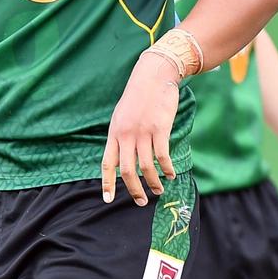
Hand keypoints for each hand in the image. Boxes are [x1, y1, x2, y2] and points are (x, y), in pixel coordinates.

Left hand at [101, 53, 180, 205]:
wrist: (153, 77)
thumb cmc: (138, 98)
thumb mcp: (122, 116)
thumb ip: (121, 136)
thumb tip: (122, 158)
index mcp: (114, 133)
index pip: (107, 163)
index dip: (107, 183)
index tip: (108, 199)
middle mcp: (126, 135)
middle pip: (127, 170)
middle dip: (134, 189)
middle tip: (142, 201)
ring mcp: (142, 132)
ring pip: (146, 167)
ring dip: (154, 182)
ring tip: (159, 190)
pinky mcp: (159, 129)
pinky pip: (162, 156)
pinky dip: (167, 168)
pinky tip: (171, 174)